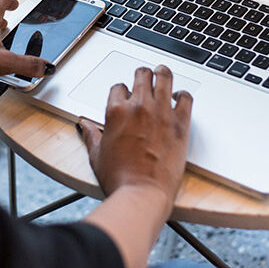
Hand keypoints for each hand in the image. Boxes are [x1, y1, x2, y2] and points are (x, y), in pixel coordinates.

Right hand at [79, 65, 192, 204]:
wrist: (142, 193)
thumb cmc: (119, 177)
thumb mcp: (96, 154)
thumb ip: (91, 134)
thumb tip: (83, 124)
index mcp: (116, 111)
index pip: (119, 87)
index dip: (122, 92)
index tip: (126, 98)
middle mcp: (139, 106)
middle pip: (142, 74)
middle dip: (142, 75)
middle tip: (145, 78)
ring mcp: (161, 112)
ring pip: (164, 77)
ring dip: (162, 74)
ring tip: (162, 74)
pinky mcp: (180, 123)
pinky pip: (185, 97)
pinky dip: (183, 95)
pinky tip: (180, 98)